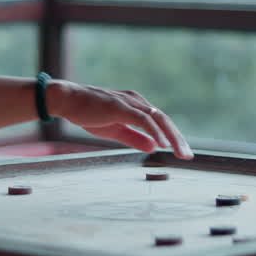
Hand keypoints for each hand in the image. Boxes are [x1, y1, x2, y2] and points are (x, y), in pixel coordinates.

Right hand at [47, 80, 192, 159]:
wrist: (67, 100)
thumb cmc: (88, 113)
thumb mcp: (116, 130)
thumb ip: (135, 138)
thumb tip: (156, 146)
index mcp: (136, 105)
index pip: (160, 121)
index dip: (173, 136)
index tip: (182, 152)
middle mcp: (136, 101)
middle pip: (164, 119)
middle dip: (178, 138)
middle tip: (188, 155)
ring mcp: (129, 102)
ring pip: (157, 118)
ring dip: (171, 136)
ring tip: (180, 152)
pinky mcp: (120, 105)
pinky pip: (142, 119)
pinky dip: (154, 131)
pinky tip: (162, 143)